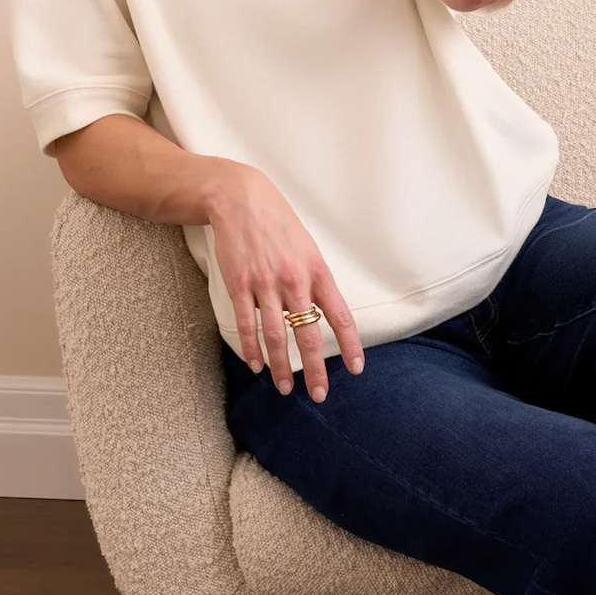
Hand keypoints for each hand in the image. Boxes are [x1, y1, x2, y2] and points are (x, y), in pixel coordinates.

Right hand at [207, 162, 365, 400]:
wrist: (242, 200)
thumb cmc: (279, 225)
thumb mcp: (307, 248)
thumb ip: (315, 280)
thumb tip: (321, 313)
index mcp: (317, 271)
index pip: (339, 315)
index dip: (349, 345)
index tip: (356, 369)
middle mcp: (294, 280)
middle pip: (308, 334)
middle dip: (314, 369)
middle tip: (319, 394)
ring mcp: (265, 284)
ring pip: (276, 336)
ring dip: (281, 366)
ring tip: (286, 388)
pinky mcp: (240, 286)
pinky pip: (247, 325)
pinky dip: (252, 349)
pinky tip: (256, 366)